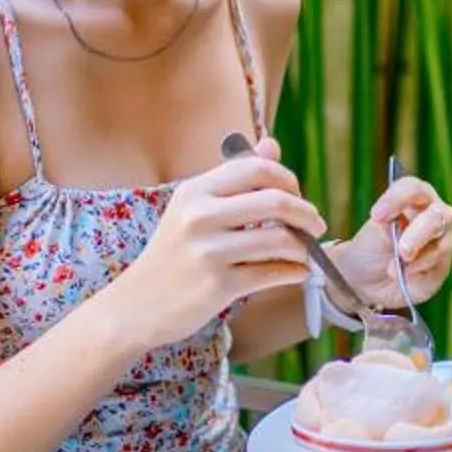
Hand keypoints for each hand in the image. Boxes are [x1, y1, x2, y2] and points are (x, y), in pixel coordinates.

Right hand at [108, 141, 322, 353]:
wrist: (135, 306)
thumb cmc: (173, 256)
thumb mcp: (193, 210)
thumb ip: (234, 178)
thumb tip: (272, 145)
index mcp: (194, 191)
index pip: (257, 168)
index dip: (288, 179)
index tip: (298, 195)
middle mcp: (199, 216)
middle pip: (275, 200)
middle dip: (306, 213)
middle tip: (316, 225)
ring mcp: (208, 252)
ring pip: (280, 240)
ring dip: (304, 248)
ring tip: (305, 254)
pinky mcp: (218, 286)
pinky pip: (273, 273)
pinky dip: (295, 272)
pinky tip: (297, 273)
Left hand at [332, 173, 451, 311]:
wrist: (368, 280)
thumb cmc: (371, 249)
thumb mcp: (371, 236)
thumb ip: (386, 227)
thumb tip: (399, 221)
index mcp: (416, 198)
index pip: (413, 189)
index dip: (396, 199)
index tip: (375, 216)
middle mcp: (434, 215)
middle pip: (436, 215)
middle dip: (417, 234)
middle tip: (401, 250)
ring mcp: (442, 240)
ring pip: (441, 244)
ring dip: (416, 258)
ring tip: (391, 269)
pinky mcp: (442, 266)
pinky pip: (437, 266)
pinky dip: (417, 271)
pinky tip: (401, 276)